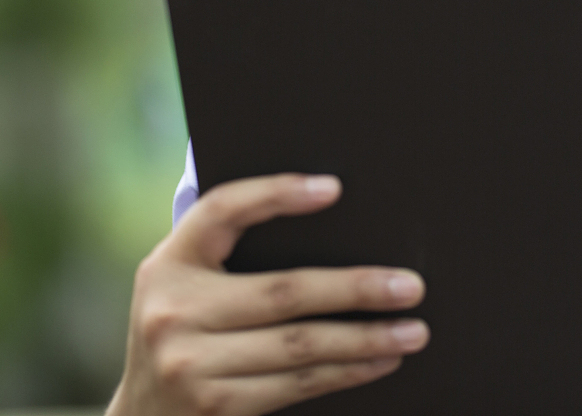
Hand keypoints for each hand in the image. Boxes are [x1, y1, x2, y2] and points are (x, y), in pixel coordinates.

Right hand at [107, 174, 427, 415]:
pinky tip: (379, 361)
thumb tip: (326, 209)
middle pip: (284, 292)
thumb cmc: (181, 335)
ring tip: (413, 330)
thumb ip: (228, 254)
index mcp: (168, 264)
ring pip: (300, 346)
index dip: (276, 194)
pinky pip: (297, 385)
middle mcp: (173, 312)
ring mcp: (192, 365)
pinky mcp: (216, 408)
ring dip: (366, 339)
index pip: (221, 210)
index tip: (334, 188)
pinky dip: (346, 372)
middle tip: (411, 286)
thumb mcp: (182, 286)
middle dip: (356, 289)